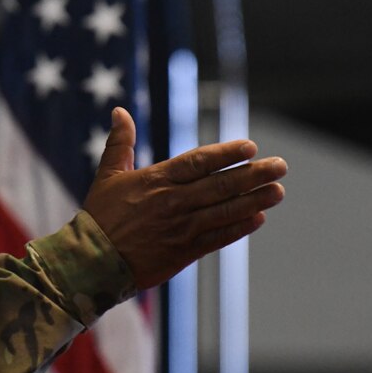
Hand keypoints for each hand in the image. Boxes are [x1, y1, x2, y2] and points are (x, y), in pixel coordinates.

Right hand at [80, 107, 286, 290]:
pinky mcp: (183, 252)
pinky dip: (238, 228)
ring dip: (254, 200)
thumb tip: (119, 110)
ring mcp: (180, 228)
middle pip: (220, 185)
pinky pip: (217, 238)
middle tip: (280, 166)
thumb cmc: (99, 216)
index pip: (198, 162)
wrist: (91, 262)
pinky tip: (258, 218)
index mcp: (156, 180)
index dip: (226, 154)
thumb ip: (120, 142)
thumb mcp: (107, 174)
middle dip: (253, 174)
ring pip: (224, 211)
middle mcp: (173, 202)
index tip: (250, 146)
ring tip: (278, 191)